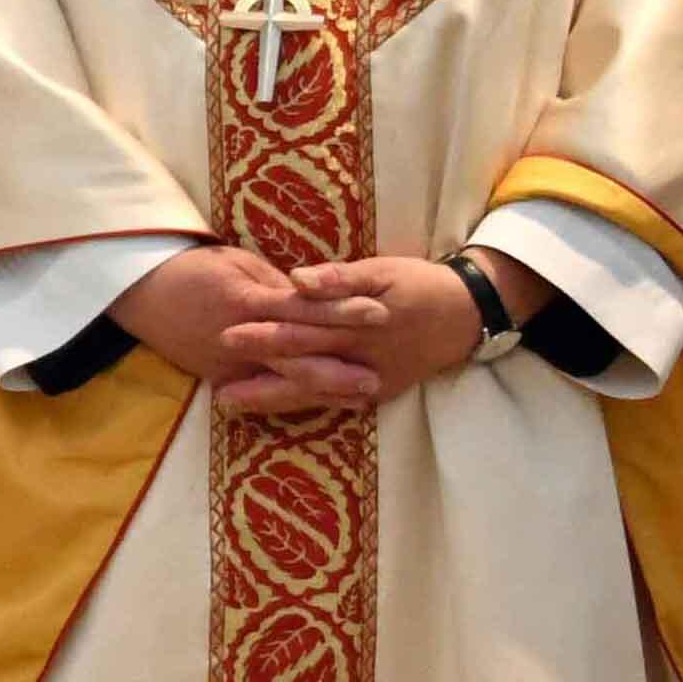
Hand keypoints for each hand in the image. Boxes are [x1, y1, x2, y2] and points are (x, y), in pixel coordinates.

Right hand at [110, 240, 404, 417]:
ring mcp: (227, 362)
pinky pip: (261, 390)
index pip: (303, 307)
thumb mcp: (236, 262)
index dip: (342, 311)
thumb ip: (276, 285)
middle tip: (376, 377)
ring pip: (282, 380)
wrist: (138, 293)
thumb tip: (313, 298)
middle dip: (338, 367)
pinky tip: (320, 404)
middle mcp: (239, 336)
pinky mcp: (218, 375)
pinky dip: (291, 398)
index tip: (379, 312)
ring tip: (360, 397)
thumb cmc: (190, 268)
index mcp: (246, 299)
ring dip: (323, 391)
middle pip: (296, 355)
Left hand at [218, 249, 525, 413]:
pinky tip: (273, 410)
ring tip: (229, 402)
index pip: (303, 328)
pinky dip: (303, 406)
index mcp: (358, 322)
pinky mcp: (377, 391)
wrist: (468, 314)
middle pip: (302, 365)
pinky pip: (335, 401)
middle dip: (258, 374)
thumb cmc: (418, 284)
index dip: (264, 332)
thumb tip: (297, 280)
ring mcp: (370, 379)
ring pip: (314, 391)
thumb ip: (339, 277)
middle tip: (214, 382)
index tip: (225, 334)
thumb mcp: (382, 271)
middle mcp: (361, 357)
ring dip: (271, 398)